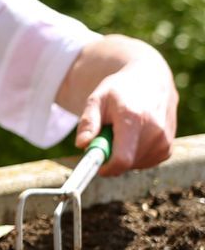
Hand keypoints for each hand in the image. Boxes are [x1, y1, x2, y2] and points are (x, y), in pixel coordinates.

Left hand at [76, 54, 177, 174]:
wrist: (152, 81)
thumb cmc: (119, 91)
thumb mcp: (97, 99)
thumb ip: (88, 122)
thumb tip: (82, 144)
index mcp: (133, 119)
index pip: (122, 159)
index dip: (105, 168)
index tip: (95, 165)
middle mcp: (153, 132)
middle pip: (126, 164)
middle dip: (110, 157)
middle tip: (106, 137)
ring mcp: (164, 141)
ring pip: (134, 165)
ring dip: (122, 155)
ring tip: (122, 132)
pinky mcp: (167, 149)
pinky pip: (144, 162)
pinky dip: (134, 155)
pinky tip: (134, 136)